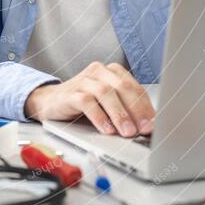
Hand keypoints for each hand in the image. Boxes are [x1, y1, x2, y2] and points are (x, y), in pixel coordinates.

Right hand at [24, 61, 154, 136]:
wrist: (50, 102)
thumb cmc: (84, 103)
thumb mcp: (108, 104)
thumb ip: (126, 109)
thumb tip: (147, 127)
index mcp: (112, 72)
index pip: (135, 88)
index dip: (146, 107)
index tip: (154, 125)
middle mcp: (99, 72)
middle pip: (123, 88)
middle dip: (136, 110)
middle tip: (143, 129)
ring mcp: (83, 80)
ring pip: (106, 93)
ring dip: (119, 114)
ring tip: (127, 132)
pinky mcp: (69, 93)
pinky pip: (86, 102)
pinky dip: (99, 117)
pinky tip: (106, 129)